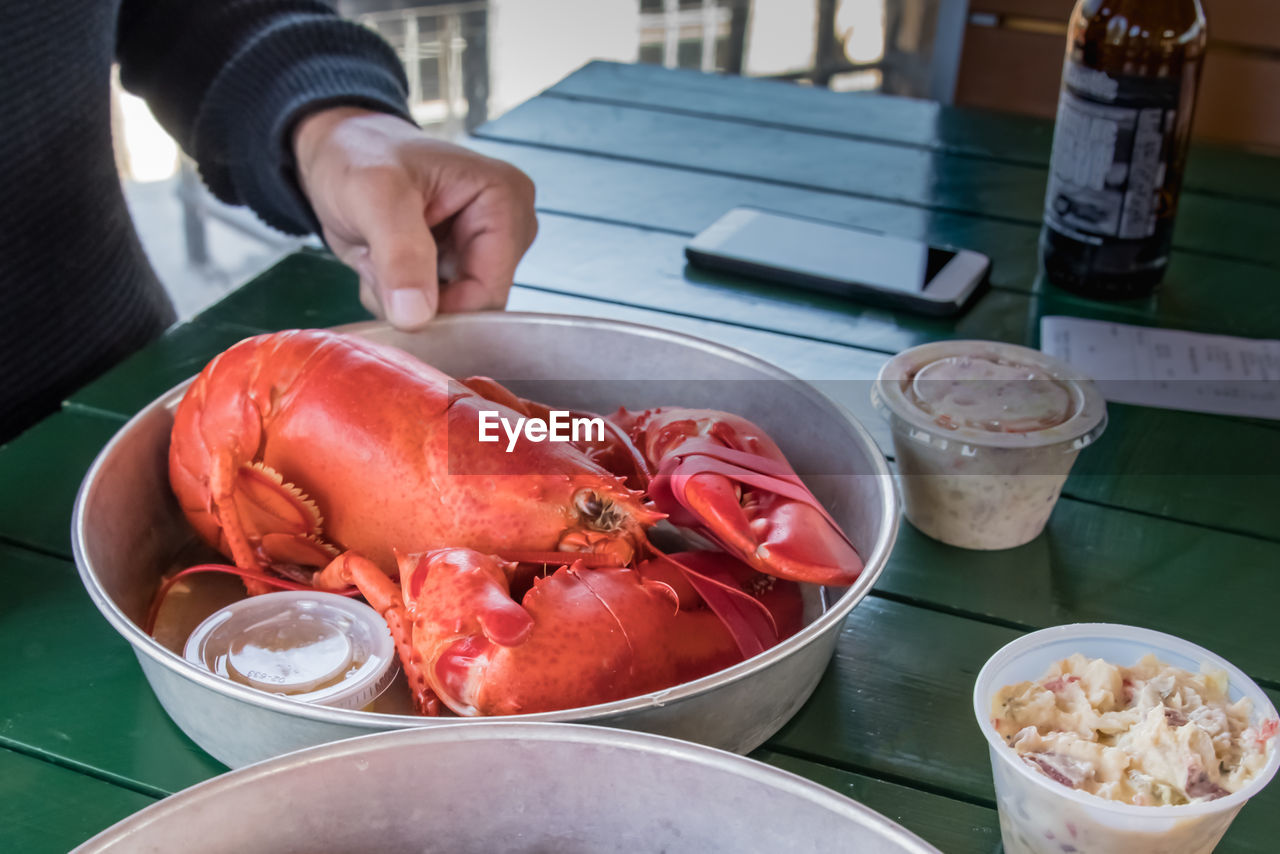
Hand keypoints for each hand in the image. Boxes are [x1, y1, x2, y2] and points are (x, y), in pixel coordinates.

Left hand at [293, 107, 537, 328]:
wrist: (337, 150)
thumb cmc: (358, 154)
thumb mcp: (374, 194)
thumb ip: (401, 254)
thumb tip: (417, 317)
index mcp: (505, 201)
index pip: (490, 291)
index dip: (442, 309)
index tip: (393, 299)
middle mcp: (508, 228)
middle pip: (474, 306)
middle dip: (418, 299)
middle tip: (377, 261)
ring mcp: (485, 248)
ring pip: (452, 312)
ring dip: (404, 298)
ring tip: (377, 257)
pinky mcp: (462, 264)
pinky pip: (436, 308)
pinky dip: (401, 298)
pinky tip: (382, 264)